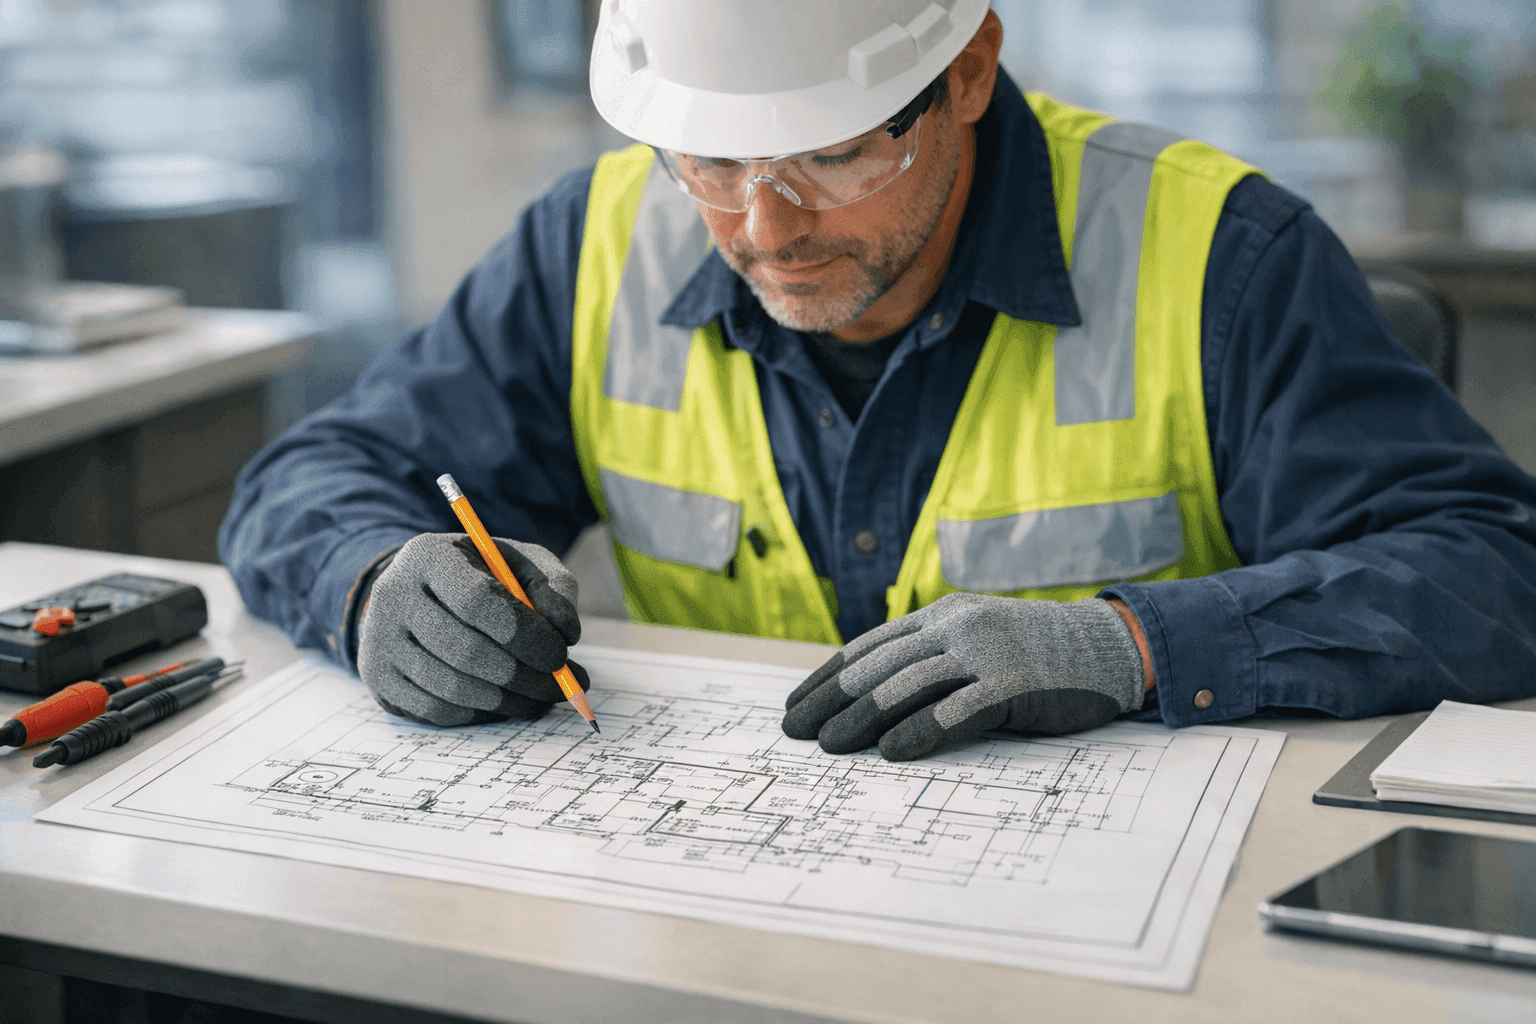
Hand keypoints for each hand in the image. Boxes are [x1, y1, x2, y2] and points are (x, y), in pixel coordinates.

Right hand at [358, 532, 585, 724]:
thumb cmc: (482, 577)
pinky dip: (480, 712)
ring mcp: (379, 640)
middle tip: (564, 686)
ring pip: (453, 687)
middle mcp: (393, 595)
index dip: (525, 634)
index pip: (477, 601)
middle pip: (465, 650)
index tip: (561, 654)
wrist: (422, 593)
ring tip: (542, 697)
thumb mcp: (521, 564)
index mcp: (429, 556)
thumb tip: (566, 633)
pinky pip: (436, 709)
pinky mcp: (378, 677)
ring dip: (509, 701)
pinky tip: (506, 702)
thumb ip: (554, 587)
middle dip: (525, 676)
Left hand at [782, 593, 1144, 760]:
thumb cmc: (1035, 656)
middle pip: (880, 665)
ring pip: (909, 684)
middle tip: (794, 730)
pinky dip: (921, 731)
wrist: (1110, 647)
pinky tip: (890, 752)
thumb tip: (869, 703)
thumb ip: (931, 661)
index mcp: (942, 615)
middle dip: (831, 700)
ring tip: (829, 746)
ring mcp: (987, 652)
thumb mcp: (976, 643)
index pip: (869, 646)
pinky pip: (958, 709)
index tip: (795, 702)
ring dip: (862, 718)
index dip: (827, 675)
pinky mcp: (1015, 683)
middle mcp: (957, 626)